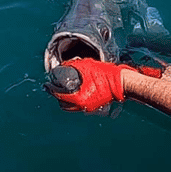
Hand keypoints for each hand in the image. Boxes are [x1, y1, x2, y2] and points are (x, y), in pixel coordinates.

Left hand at [45, 58, 161, 111]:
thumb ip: (74, 66)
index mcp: (78, 99)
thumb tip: (64, 66)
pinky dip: (77, 98)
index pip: (59, 95)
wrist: (122, 82)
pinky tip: (79, 89)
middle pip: (64, 104)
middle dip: (59, 96)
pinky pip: (80, 103)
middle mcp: (82, 106)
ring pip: (72, 105)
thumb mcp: (88, 66)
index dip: (52, 89)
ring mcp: (89, 106)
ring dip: (68, 98)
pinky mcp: (95, 104)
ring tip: (67, 88)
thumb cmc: (107, 75)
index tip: (48, 84)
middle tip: (57, 87)